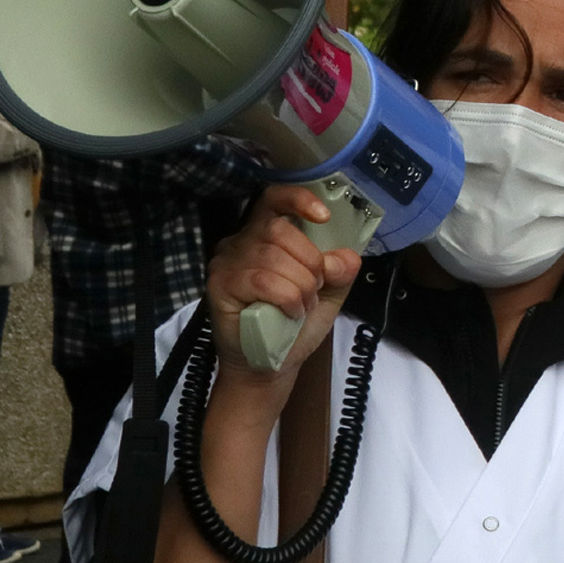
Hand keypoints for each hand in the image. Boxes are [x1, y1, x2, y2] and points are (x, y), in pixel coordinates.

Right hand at [206, 186, 359, 399]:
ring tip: (302, 305)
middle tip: (315, 289)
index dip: (298, 199)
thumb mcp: (330, 293)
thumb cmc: (295, 323)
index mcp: (267, 234)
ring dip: (301, 285)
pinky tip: (291, 313)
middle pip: (280, 230)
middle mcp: (242, 241)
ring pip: (273, 256)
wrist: (271, 364)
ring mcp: (226, 262)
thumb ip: (341, 271)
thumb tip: (344, 257)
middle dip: (310, 262)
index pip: (275, 198)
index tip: (323, 216)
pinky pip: (262, 280)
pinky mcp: (219, 285)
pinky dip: (287, 298)